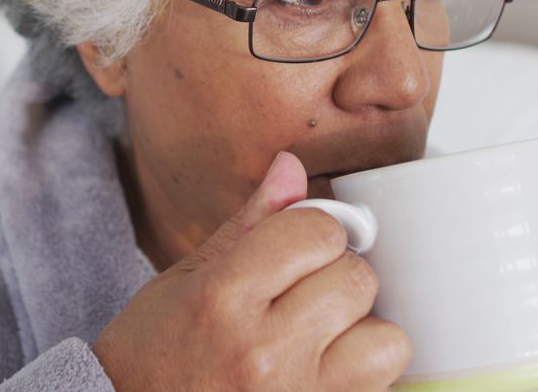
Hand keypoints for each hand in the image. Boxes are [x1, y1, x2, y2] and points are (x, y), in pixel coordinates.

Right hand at [92, 152, 411, 390]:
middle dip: (335, 278)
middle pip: (356, 278)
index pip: (317, 231)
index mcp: (221, 297)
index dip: (310, 232)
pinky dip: (363, 373)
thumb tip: (291, 167)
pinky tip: (322, 370)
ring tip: (319, 339)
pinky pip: (382, 385)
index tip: (294, 249)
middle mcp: (263, 351)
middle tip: (301, 297)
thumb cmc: (151, 357)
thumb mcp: (183, 279)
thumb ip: (248, 224)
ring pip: (386, 339)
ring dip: (361, 333)